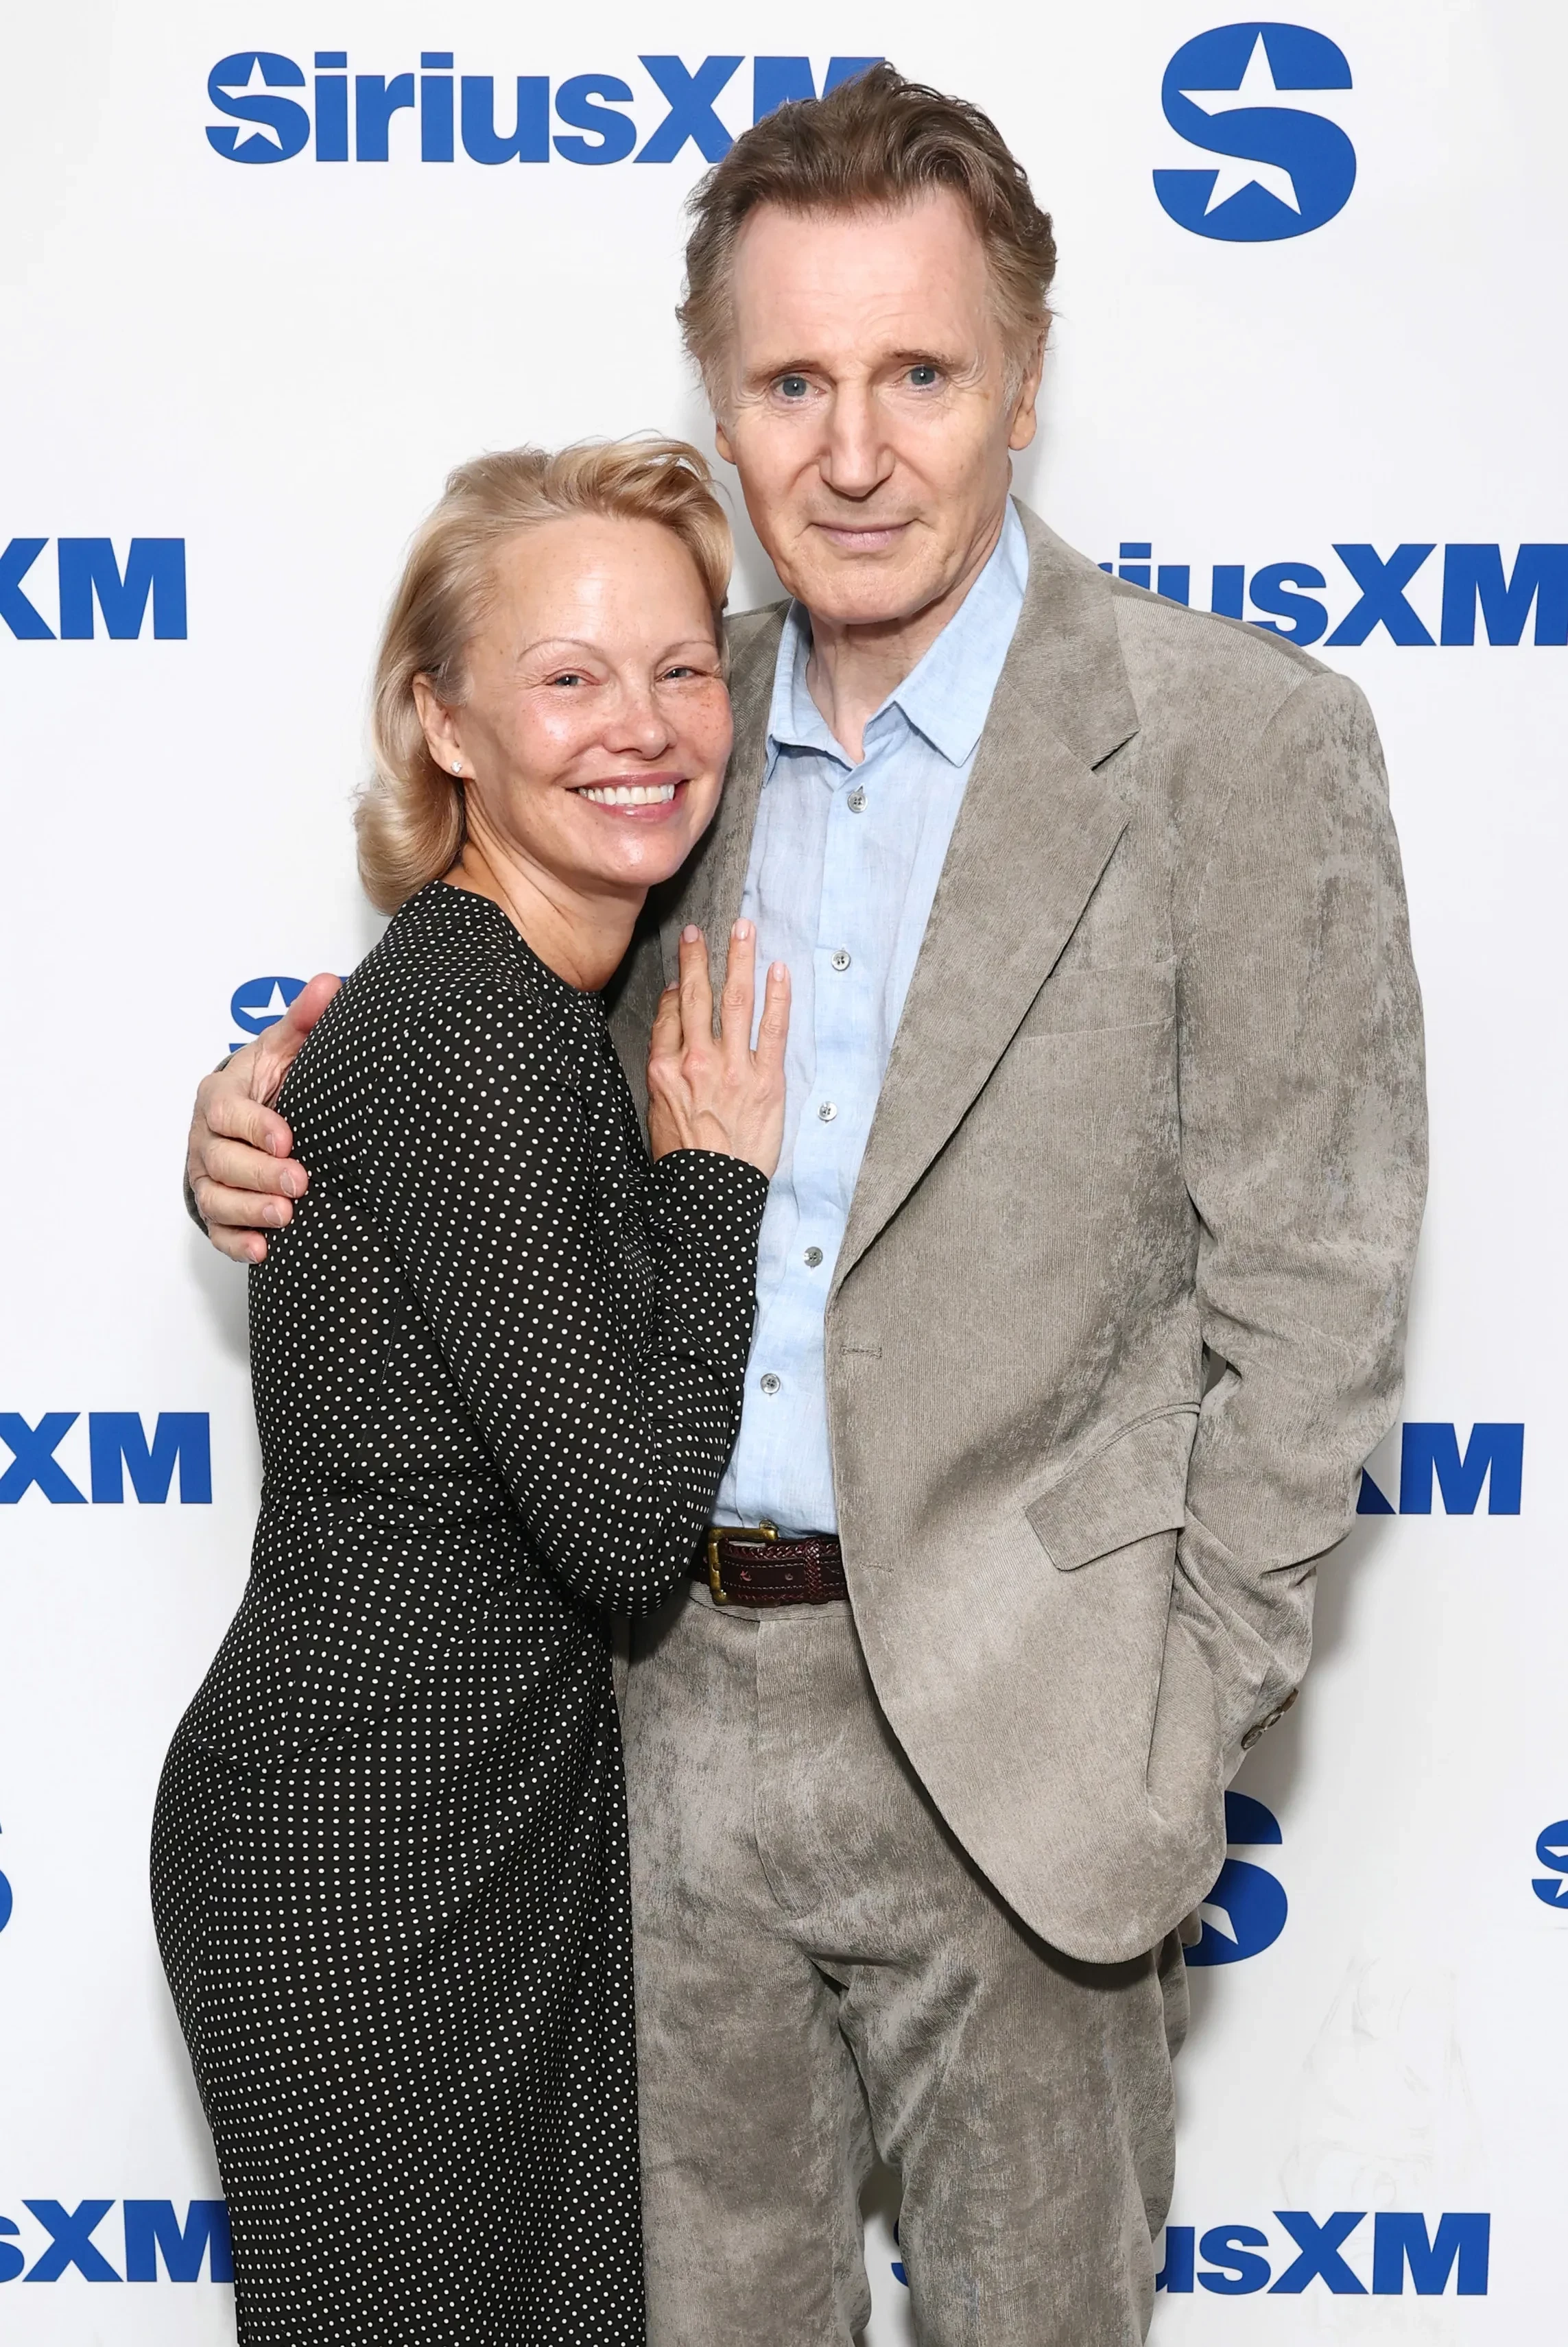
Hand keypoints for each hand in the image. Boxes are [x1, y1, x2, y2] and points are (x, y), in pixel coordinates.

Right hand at [187, 973, 341, 1262]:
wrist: (252, 1116)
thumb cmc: (271, 1082)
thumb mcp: (286, 1049)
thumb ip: (304, 1021)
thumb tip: (330, 985)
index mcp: (220, 1095)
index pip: (227, 1112)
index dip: (254, 1126)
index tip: (288, 1140)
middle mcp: (205, 1136)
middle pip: (221, 1159)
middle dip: (259, 1173)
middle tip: (300, 1182)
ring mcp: (207, 1174)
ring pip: (215, 1197)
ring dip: (248, 1209)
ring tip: (285, 1216)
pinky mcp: (215, 1205)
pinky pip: (216, 1228)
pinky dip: (236, 1241)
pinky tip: (262, 1249)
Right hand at [646, 922, 788, 1177]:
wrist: (709, 1193)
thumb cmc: (684, 1158)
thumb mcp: (656, 1109)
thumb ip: (663, 1067)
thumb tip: (671, 1028)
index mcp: (664, 1069)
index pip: (669, 1015)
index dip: (675, 991)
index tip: (681, 977)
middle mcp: (696, 1061)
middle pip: (697, 997)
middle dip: (698, 959)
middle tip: (699, 931)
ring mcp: (733, 1068)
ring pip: (735, 1002)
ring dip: (739, 960)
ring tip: (743, 929)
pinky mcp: (766, 1081)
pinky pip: (774, 1029)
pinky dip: (777, 997)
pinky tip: (778, 970)